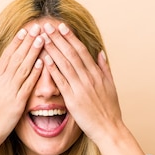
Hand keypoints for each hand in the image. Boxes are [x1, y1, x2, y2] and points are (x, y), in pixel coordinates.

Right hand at [0, 24, 44, 146]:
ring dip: (33, 52)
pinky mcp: (17, 103)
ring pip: (23, 68)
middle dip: (28, 42)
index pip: (7, 55)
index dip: (16, 42)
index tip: (25, 30)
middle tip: (38, 28)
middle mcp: (1, 82)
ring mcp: (9, 92)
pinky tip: (42, 62)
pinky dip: (35, 73)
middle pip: (17, 57)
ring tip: (42, 39)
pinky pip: (27, 85)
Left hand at [41, 22, 122, 142]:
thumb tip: (100, 52)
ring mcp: (81, 88)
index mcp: (97, 74)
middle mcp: (89, 78)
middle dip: (58, 38)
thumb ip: (105, 68)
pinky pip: (61, 82)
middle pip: (71, 53)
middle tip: (47, 26)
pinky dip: (53, 70)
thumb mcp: (111, 86)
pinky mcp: (73, 100)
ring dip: (53, 49)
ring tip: (43, 38)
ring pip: (65, 64)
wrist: (109, 128)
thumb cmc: (109, 110)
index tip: (61, 26)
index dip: (70, 37)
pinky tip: (45, 59)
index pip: (81, 50)